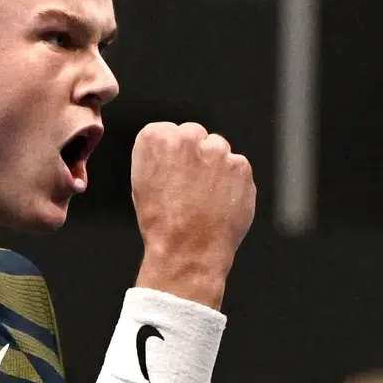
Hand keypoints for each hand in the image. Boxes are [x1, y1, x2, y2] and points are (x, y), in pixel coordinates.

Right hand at [131, 122, 255, 308]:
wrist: (188, 251)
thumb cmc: (161, 223)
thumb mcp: (142, 183)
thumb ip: (157, 157)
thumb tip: (172, 151)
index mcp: (156, 138)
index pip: (168, 131)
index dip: (172, 155)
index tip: (172, 172)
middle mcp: (188, 137)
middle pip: (196, 135)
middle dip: (196, 155)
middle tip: (192, 185)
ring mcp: (217, 151)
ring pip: (219, 150)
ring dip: (215, 166)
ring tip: (206, 197)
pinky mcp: (240, 166)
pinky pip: (237, 167)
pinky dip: (233, 181)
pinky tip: (221, 202)